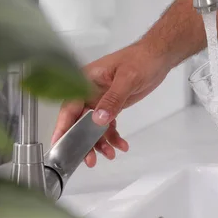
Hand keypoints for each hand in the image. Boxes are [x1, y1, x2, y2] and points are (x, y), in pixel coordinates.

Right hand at [51, 43, 170, 167]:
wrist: (158, 58)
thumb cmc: (141, 60)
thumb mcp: (127, 79)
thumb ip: (113, 99)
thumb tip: (98, 120)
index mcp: (85, 80)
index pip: (69, 106)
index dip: (63, 127)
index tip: (59, 145)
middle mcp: (89, 91)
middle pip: (80, 121)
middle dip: (84, 141)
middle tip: (90, 160)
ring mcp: (100, 99)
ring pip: (94, 126)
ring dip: (101, 142)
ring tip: (110, 154)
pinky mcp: (112, 105)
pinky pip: (108, 125)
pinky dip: (113, 137)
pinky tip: (121, 146)